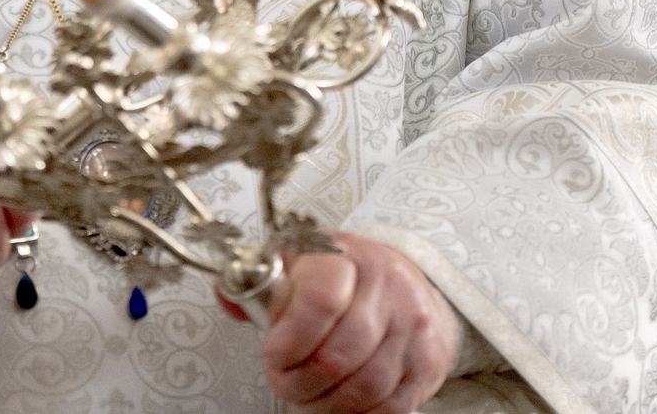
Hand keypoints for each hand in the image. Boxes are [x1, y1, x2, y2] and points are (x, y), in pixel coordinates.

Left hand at [258, 233, 459, 412]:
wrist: (412, 284)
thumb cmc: (347, 280)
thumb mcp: (304, 265)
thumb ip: (265, 284)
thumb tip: (229, 295)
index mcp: (347, 257)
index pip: (320, 299)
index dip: (289, 340)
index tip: (273, 355)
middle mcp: (386, 287)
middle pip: (336, 355)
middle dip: (299, 383)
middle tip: (285, 384)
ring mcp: (411, 325)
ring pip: (363, 386)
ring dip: (325, 403)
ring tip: (309, 397)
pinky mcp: (427, 361)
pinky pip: (389, 405)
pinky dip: (358, 413)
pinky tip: (342, 402)